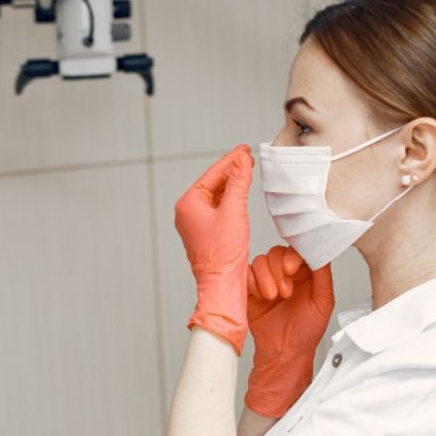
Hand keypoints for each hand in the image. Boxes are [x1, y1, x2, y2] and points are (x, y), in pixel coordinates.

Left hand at [174, 145, 254, 353]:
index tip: (244, 149)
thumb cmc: (224, 254)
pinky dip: (230, 200)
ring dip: (231, 185)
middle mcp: (187, 212)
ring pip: (215, 197)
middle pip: (212, 184)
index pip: (212, 174)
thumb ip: (238, 182)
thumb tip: (241, 158)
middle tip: (248, 157)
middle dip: (231, 171)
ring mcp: (195, 224)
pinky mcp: (205, 234)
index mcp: (188, 204)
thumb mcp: (234, 211)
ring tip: (247, 171)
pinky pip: (217, 210)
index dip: (231, 160)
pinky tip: (240, 195)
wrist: (221, 286)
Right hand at [244, 245, 334, 417]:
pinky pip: (245, 273)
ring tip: (273, 298)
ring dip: (265, 278)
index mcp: (305, 273)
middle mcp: (284, 273)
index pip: (297, 250)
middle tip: (285, 293)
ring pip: (260, 261)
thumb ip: (323, 274)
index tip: (292, 269)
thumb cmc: (305, 331)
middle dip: (278, 271)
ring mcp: (265, 279)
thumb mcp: (323, 302)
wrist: (284, 352)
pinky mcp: (249, 289)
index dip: (293, 255)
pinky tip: (260, 297)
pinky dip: (251, 283)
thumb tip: (321, 251)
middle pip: (276, 252)